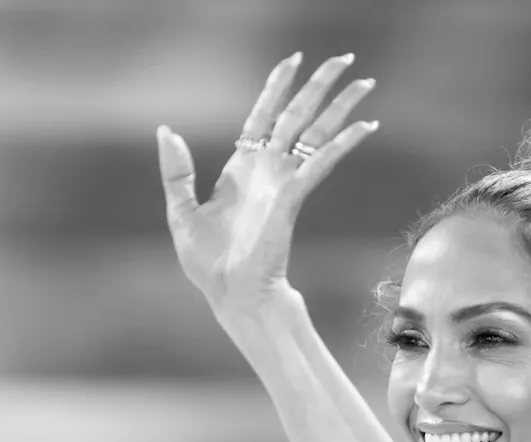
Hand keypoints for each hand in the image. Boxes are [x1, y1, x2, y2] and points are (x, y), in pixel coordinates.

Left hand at [156, 52, 377, 317]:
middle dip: (320, 86)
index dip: (277, 87)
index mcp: (242, 169)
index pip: (263, 116)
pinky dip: (342, 143)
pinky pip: (320, 163)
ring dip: (341, 106)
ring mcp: (283, 183)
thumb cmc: (208, 262)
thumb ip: (176, 171)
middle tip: (345, 59)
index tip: (293, 61)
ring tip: (365, 82)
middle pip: (297, 115)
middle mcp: (268, 170)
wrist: (231, 294)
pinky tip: (365, 126)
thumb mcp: (181, 211)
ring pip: (316, 132)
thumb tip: (166, 130)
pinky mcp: (292, 198)